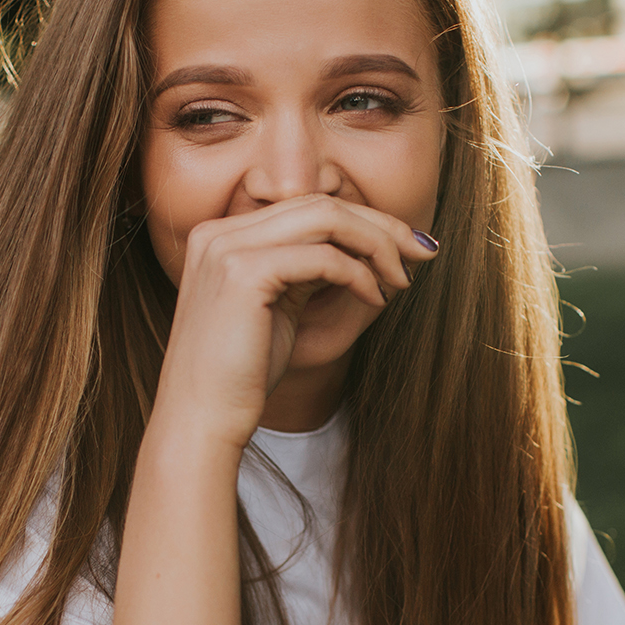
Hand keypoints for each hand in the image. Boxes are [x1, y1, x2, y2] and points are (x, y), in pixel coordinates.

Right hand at [150, 193, 437, 448]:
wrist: (201, 420)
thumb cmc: (241, 376)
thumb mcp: (277, 307)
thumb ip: (304, 269)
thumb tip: (360, 248)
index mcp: (220, 235)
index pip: (304, 206)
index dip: (362, 220)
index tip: (405, 247)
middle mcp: (218, 232)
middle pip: (319, 203)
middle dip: (380, 225)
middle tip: (423, 252)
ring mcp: (226, 248)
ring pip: (326, 218)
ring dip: (376, 245)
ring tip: (401, 279)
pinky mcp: (243, 273)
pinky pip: (324, 257)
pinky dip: (360, 275)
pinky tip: (375, 299)